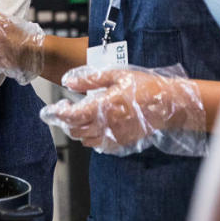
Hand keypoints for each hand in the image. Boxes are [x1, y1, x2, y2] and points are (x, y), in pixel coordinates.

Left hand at [39, 64, 206, 156]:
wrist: (168, 104)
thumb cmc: (144, 86)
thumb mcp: (116, 75)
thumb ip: (89, 79)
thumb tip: (68, 82)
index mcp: (103, 107)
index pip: (71, 116)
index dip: (57, 113)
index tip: (51, 108)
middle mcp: (106, 125)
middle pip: (75, 130)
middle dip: (65, 121)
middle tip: (66, 107)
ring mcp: (114, 136)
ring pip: (85, 140)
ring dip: (77, 129)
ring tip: (80, 115)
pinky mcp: (121, 142)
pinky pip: (99, 145)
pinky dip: (91, 137)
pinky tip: (95, 124)